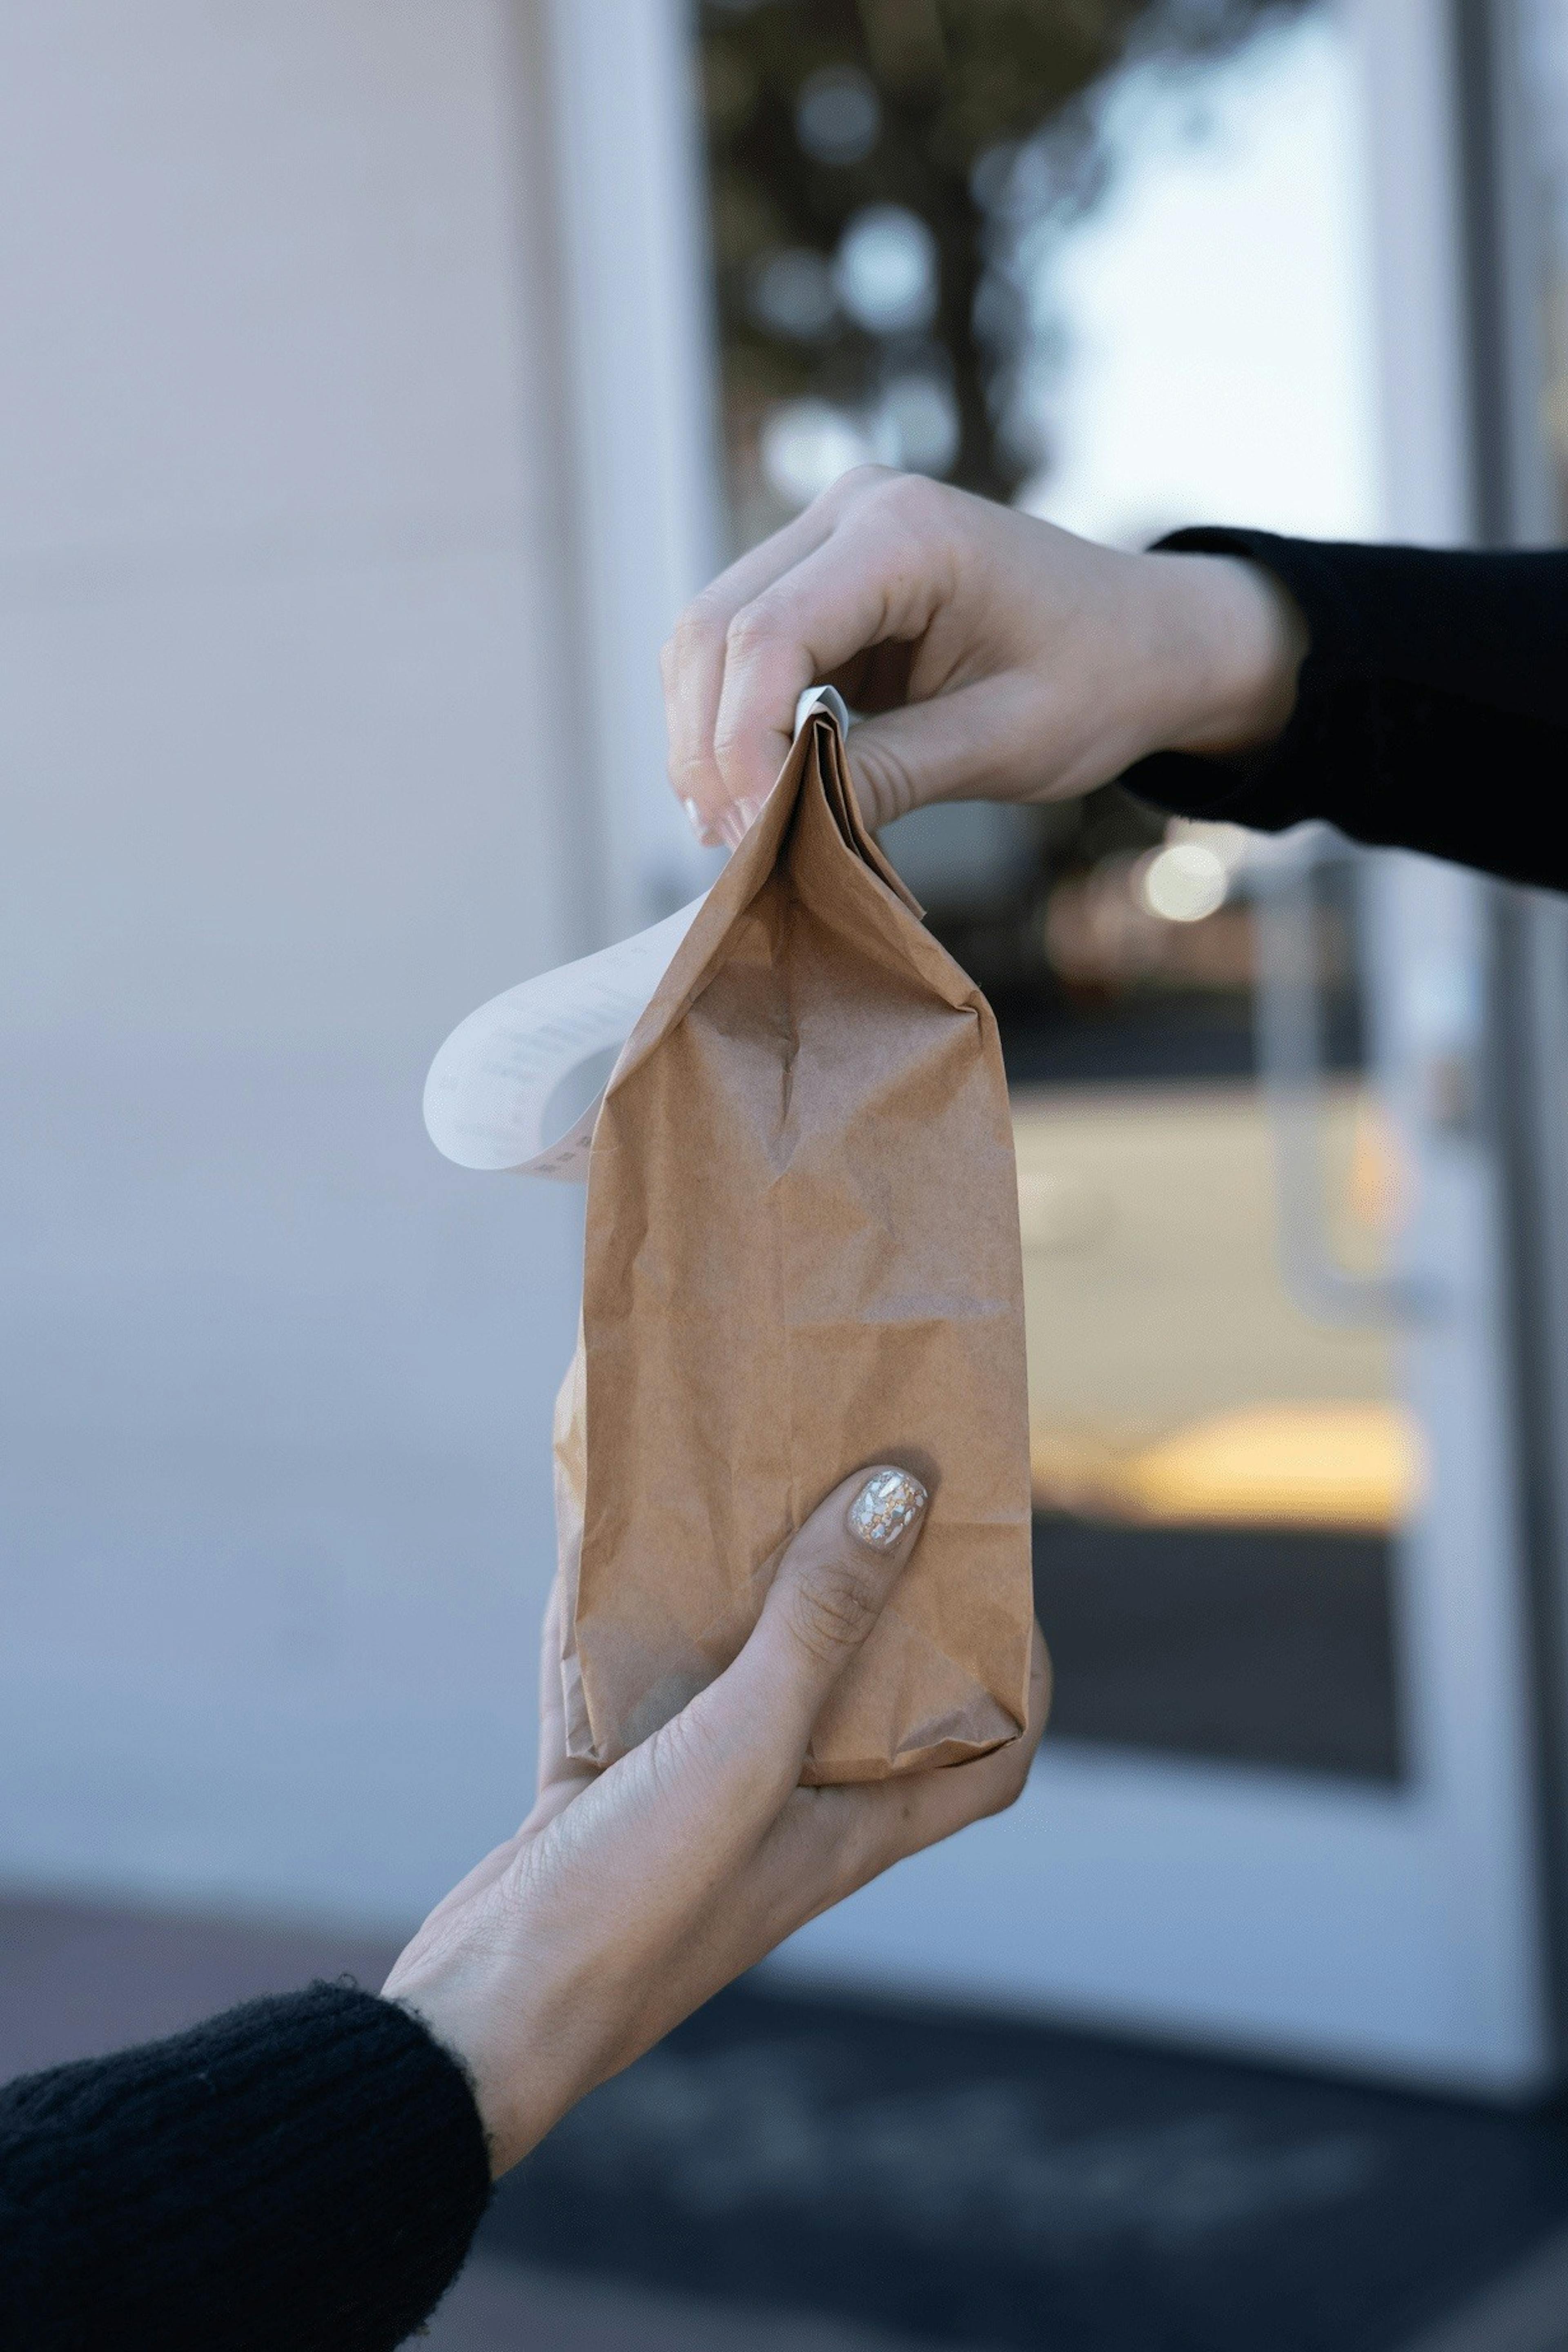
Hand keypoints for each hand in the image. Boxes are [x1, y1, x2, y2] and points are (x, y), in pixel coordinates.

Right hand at [383, 1465, 1048, 2175]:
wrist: (488, 2014)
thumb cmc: (643, 1904)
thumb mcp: (747, 1749)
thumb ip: (818, 1624)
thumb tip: (899, 1495)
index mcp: (853, 1828)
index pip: (986, 1757)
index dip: (1017, 1675)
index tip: (997, 1578)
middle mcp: (786, 1814)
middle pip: (857, 1694)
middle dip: (863, 1592)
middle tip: (855, 1487)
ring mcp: (690, 1807)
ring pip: (733, 1678)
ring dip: (736, 1594)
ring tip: (734, 1491)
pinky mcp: (602, 1797)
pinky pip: (618, 1689)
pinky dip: (611, 1624)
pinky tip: (594, 1547)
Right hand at [663, 467, 1305, 847]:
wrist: (1151, 636)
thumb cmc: (1100, 680)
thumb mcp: (1004, 741)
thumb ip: (888, 776)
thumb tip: (779, 832)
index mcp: (906, 533)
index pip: (767, 637)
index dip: (740, 745)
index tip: (752, 837)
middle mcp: (851, 512)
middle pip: (713, 630)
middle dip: (706, 748)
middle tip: (731, 848)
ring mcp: (829, 538)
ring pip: (708, 640)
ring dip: (707, 739)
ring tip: (738, 833)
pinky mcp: (823, 580)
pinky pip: (741, 652)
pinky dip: (734, 724)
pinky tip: (755, 793)